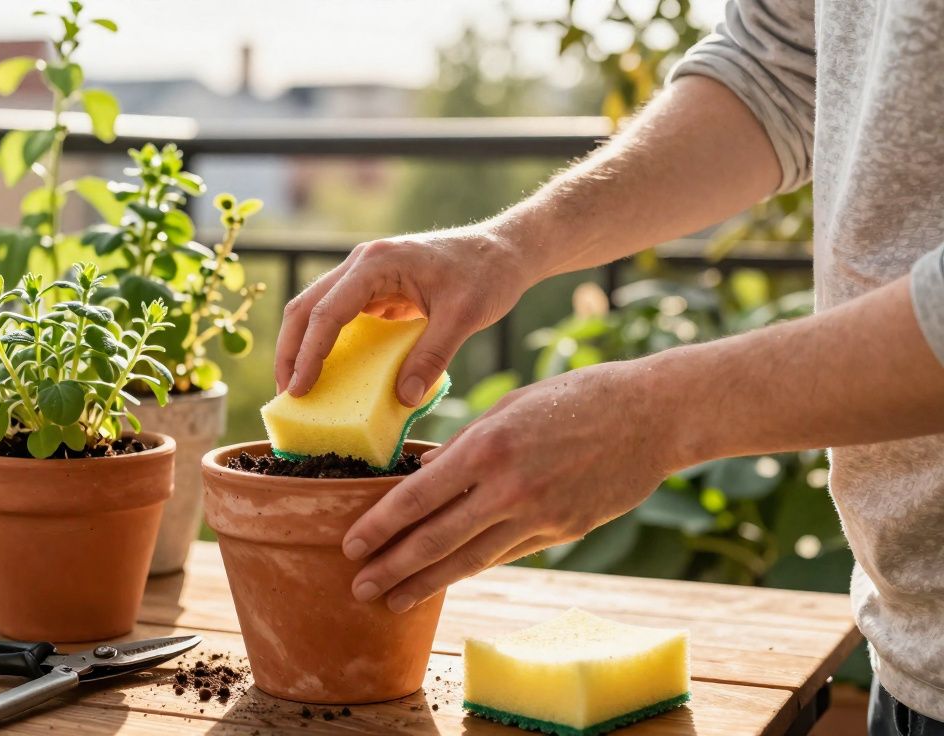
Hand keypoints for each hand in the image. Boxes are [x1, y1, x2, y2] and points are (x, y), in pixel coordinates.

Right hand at [275, 224, 529, 405]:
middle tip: (287, 394)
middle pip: (307, 306)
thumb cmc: (487, 274)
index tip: (299, 389)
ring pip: (316, 308)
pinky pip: (339, 315)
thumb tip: (402, 399)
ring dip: (302, 346)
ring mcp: (365, 274)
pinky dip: (327, 343)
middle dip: (291, 351)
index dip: (309, 353)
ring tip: (297, 387)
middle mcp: (362, 263)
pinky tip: (328, 371)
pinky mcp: (374, 287)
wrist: (503, 250)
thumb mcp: (465, 317)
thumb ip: (433, 356)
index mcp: (378, 263)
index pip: (328, 311)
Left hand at [341, 360, 682, 611]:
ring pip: (468, 559)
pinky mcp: (562, 532)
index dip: (380, 526)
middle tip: (357, 586)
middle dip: (391, 567)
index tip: (351, 545)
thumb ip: (463, 445)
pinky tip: (445, 579)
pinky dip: (470, 568)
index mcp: (488, 447)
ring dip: (425, 583)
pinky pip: (504, 554)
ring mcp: (538, 516)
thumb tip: (422, 474)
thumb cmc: (575, 397)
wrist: (652, 416)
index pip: (417, 497)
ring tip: (392, 600)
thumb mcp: (508, 407)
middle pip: (436, 539)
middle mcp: (508, 488)